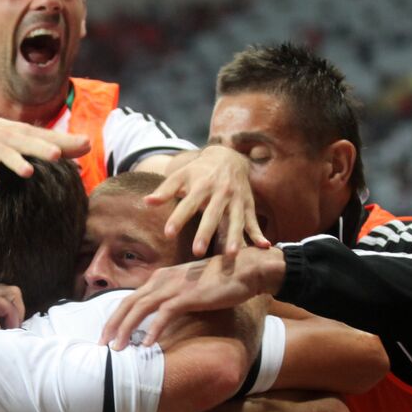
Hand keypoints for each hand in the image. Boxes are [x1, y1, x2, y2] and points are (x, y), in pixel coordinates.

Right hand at [0, 116, 89, 187]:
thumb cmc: (6, 137)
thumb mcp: (30, 137)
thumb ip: (58, 142)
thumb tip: (88, 145)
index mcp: (26, 134)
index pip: (49, 137)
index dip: (67, 141)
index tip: (86, 144)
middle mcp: (11, 138)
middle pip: (29, 143)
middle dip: (42, 149)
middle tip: (57, 155)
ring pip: (6, 155)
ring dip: (16, 162)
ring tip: (28, 172)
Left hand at [101, 248, 285, 348]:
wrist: (244, 269)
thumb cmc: (219, 281)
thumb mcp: (188, 289)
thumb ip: (172, 299)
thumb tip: (160, 318)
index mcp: (160, 278)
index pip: (130, 299)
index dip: (115, 317)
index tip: (106, 335)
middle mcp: (162, 280)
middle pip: (128, 303)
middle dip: (113, 325)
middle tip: (102, 345)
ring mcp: (175, 286)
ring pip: (141, 308)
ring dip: (127, 329)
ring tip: (118, 348)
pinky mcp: (189, 295)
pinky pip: (165, 313)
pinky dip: (154, 328)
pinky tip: (147, 344)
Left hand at [151, 145, 268, 256]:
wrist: (228, 156)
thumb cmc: (199, 171)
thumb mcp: (181, 175)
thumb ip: (165, 190)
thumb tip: (146, 202)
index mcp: (202, 185)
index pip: (188, 203)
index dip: (178, 217)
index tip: (168, 233)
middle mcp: (221, 192)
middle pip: (213, 214)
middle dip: (206, 232)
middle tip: (197, 252)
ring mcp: (236, 199)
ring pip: (236, 220)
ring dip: (235, 237)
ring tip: (232, 254)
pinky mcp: (248, 205)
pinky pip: (254, 221)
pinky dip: (259, 234)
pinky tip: (264, 247)